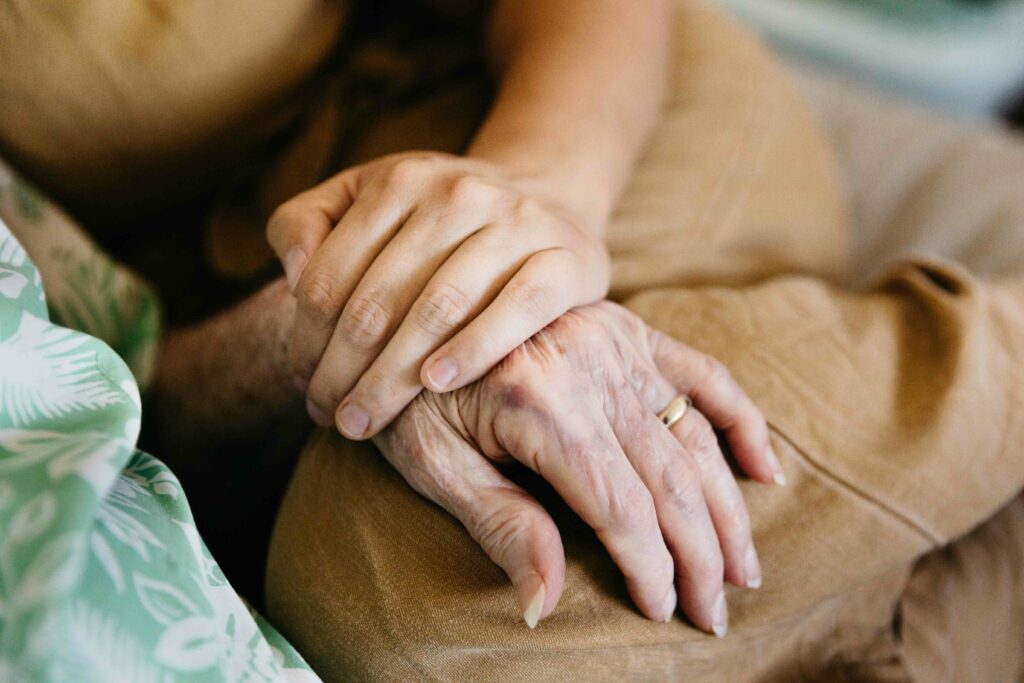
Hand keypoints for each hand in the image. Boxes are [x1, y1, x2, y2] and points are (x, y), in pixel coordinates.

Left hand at [266, 151, 610, 438]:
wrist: (548, 194)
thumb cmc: (439, 214)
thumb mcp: (365, 195)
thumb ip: (306, 222)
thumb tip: (292, 274)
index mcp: (397, 181)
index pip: (329, 277)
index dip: (305, 341)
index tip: (303, 384)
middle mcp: (457, 195)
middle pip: (379, 301)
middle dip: (343, 372)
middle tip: (330, 418)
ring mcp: (517, 224)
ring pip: (440, 308)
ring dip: (393, 377)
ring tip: (365, 420)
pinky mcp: (568, 258)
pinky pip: (518, 309)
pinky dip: (475, 348)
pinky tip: (438, 384)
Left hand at [372, 302, 785, 633]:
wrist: (407, 308)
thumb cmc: (407, 397)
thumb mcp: (430, 464)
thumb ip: (498, 526)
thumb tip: (545, 604)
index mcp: (538, 401)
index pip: (620, 506)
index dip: (649, 567)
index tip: (664, 613)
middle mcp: (588, 365)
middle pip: (669, 479)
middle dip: (699, 555)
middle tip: (715, 613)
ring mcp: (616, 341)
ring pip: (695, 436)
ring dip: (727, 508)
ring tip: (744, 569)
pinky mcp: (629, 329)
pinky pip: (705, 376)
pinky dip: (741, 422)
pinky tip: (765, 471)